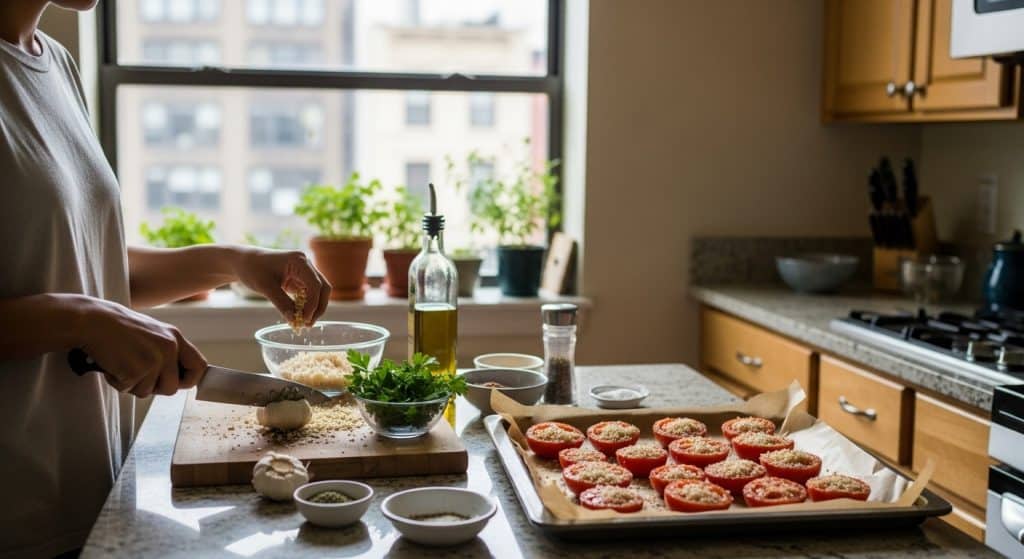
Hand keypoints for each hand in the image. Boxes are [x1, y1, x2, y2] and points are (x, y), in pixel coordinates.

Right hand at [76, 297, 206, 397]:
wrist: (93, 320)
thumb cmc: (119, 328)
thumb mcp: (153, 333)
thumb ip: (167, 351)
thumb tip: (178, 377)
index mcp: (175, 338)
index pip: (199, 366)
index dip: (190, 380)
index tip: (178, 383)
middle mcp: (168, 349)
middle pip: (172, 388)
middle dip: (154, 388)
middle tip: (138, 375)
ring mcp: (153, 360)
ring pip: (148, 392)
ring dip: (133, 384)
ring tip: (122, 363)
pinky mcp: (135, 371)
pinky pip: (128, 389)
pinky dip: (117, 382)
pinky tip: (112, 364)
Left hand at [232, 247, 330, 325]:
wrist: (244, 262)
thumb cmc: (252, 269)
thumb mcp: (265, 287)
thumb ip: (281, 303)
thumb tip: (294, 321)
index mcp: (299, 261)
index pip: (315, 285)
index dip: (312, 304)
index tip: (304, 319)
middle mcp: (306, 264)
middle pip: (323, 288)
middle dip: (318, 307)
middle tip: (308, 324)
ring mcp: (305, 271)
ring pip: (319, 292)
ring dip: (314, 307)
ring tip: (303, 322)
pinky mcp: (300, 279)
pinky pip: (310, 293)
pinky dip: (307, 305)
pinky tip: (299, 315)